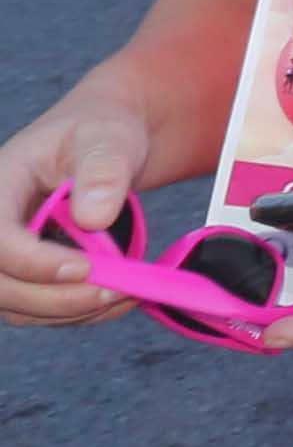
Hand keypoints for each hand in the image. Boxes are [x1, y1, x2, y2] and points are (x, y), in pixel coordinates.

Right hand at [0, 87, 165, 327]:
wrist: (105, 146)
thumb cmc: (101, 134)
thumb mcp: (108, 137)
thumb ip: (103, 170)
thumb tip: (93, 217)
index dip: (32, 261)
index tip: (85, 268)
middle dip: (56, 297)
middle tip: (117, 292)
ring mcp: (4, 255)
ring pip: (17, 306)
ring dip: (71, 311)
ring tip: (128, 294)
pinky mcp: (24, 275)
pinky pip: (39, 310)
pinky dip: (78, 312)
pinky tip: (119, 298)